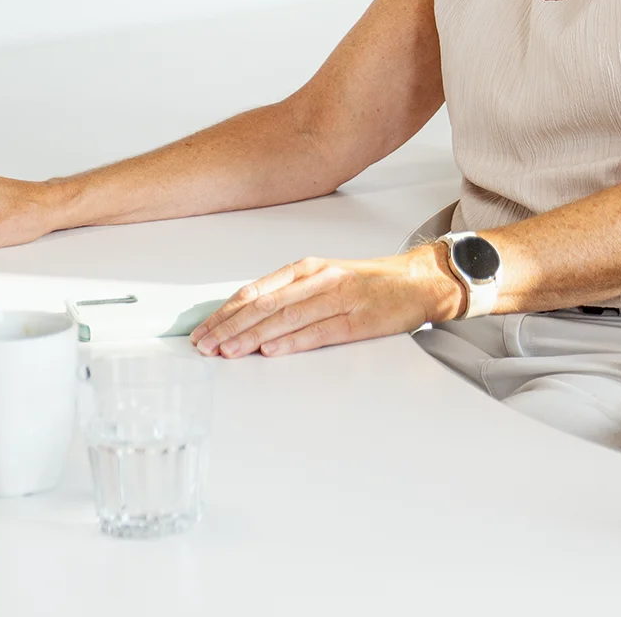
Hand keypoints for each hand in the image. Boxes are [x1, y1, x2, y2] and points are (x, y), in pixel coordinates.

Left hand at [190, 247, 462, 357]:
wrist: (417, 281)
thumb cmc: (369, 284)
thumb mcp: (323, 279)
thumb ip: (289, 295)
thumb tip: (246, 319)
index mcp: (306, 269)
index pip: (255, 291)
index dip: (225, 312)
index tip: (204, 330)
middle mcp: (319, 279)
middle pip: (264, 304)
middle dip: (230, 326)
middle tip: (206, 345)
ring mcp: (339, 298)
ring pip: (286, 317)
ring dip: (252, 336)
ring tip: (228, 351)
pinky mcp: (358, 320)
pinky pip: (319, 331)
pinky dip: (292, 341)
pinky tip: (271, 350)